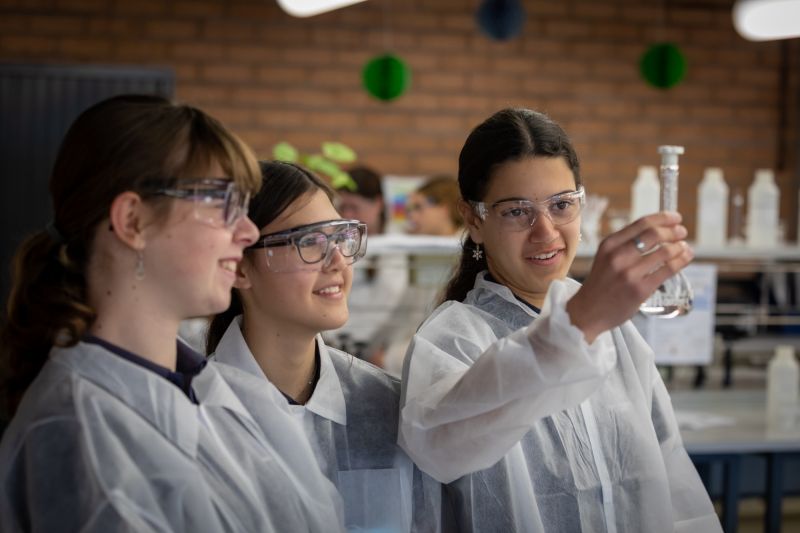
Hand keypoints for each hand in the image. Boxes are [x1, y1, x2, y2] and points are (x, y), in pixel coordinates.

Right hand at [566, 211, 692, 342]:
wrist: (587, 312)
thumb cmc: (600, 285)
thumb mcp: (605, 258)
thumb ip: (626, 245)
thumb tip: (658, 232)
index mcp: (609, 244)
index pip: (641, 223)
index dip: (663, 218)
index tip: (676, 218)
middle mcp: (618, 256)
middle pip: (654, 234)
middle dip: (673, 231)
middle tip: (682, 232)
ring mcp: (629, 273)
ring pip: (664, 252)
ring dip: (679, 247)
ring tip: (685, 248)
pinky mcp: (640, 290)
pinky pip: (667, 270)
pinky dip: (681, 261)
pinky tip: (685, 258)